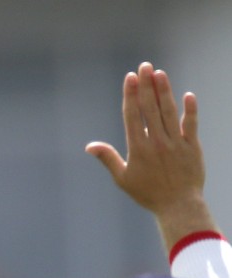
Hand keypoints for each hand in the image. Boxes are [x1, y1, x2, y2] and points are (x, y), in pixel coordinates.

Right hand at [86, 62, 215, 248]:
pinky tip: (187, 95)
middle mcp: (157, 142)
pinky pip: (191, 124)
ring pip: (168, 111)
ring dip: (164, 91)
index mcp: (138, 148)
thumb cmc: (147, 193)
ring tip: (159, 73)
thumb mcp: (123, 178)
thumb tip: (90, 146)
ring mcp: (176, 142)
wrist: (178, 205)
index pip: (133, 116)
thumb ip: (108, 158)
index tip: (130, 78)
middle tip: (144, 67)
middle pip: (150, 108)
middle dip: (146, 86)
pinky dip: (189, 109)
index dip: (131, 95)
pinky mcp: (192, 146)